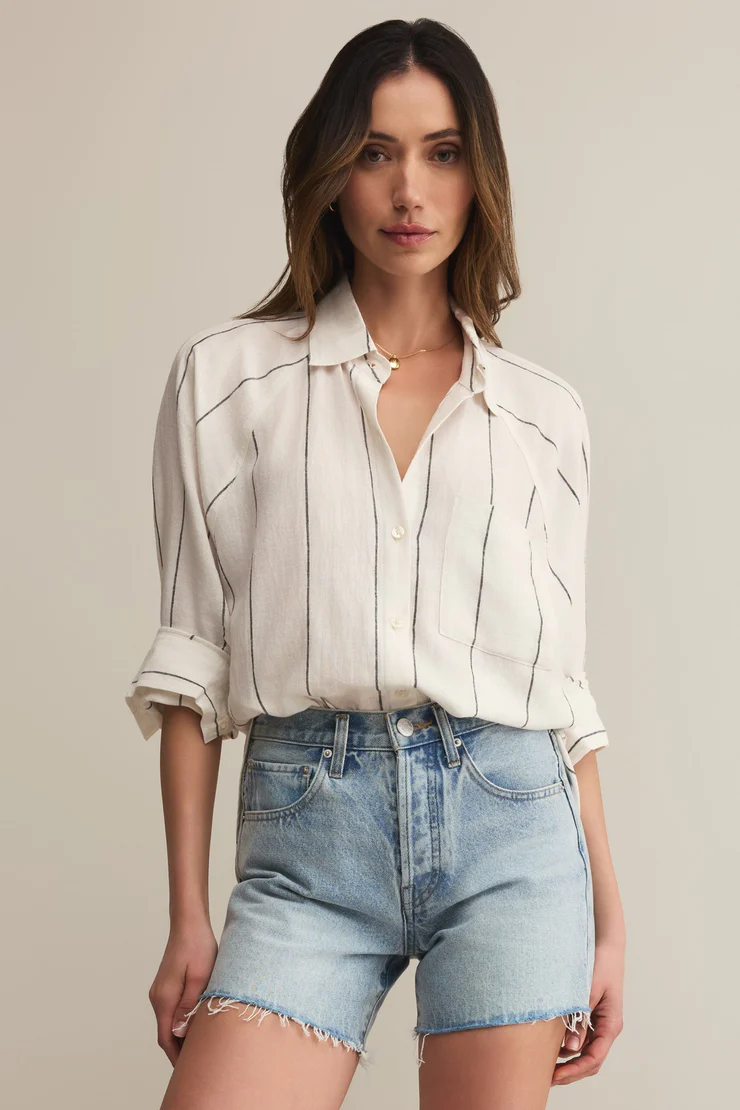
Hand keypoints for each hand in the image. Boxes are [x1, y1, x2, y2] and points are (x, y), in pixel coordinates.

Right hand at [148, 918, 217, 1064]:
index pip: (166, 1038)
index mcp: (164, 998)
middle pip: (166, 1033)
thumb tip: (179, 1032)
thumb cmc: (198, 946)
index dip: (177, 1057)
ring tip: (200, 1048)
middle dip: (179, 1050)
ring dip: (181, 1036)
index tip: (190, 1071)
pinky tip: (196, 1025)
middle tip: (198, 1065)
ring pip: (168, 1022)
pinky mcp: (166, 986)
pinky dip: (180, 1023)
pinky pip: (171, 1011)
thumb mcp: (200, 977)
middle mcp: (158, 997)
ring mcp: (160, 991)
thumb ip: (189, 1005)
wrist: (189, 924)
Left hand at [551, 937, 624, 1085]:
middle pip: (590, 1061)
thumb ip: (580, 1020)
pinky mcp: (591, 1016)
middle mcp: (607, 1028)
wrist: (606, 946)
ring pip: (585, 1052)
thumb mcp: (587, 992)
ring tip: (546, 1067)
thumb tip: (570, 1049)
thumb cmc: (600, 966)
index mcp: (611, 1025)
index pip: (594, 1058)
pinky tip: (552, 1048)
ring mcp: (600, 1024)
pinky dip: (569, 1047)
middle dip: (570, 1072)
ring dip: (569, 1062)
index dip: (574, 1070)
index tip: (555, 1076)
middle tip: (547, 1078)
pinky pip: (582, 1039)